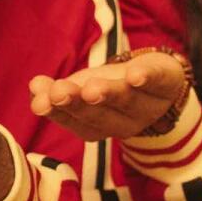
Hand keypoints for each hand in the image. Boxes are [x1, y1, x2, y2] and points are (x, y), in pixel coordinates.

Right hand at [28, 51, 185, 140]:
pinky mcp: (168, 80)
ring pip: (127, 100)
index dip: (59, 113)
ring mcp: (149, 103)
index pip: (78, 123)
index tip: (41, 103)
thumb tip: (33, 86)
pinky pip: (158, 80)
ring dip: (109, 94)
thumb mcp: (80, 88)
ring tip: (91, 88)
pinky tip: (135, 75)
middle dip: (80, 105)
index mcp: (100, 125)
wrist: (158, 80)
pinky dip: (147, 77)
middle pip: (102, 116)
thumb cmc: (110, 85)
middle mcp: (125, 121)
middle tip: (60, 94)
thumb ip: (56, 92)